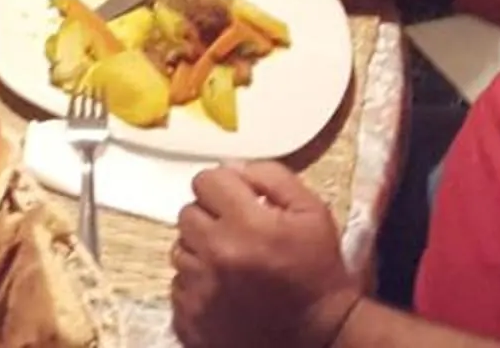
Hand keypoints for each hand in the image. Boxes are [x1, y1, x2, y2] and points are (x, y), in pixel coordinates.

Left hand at [171, 163, 362, 347]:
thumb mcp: (312, 212)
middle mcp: (215, 254)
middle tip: (237, 234)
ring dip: (201, 250)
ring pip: (180, 249)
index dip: (224, 187)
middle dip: (211, 217)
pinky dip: (197, 284)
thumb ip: (272, 177)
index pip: (205, 181)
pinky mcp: (189, 319)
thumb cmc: (319, 271)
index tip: (239, 202)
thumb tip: (232, 167)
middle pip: (188, 213)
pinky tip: (224, 290)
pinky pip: (178, 285)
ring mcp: (199, 290)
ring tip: (231, 263)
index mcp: (246, 224)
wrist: (321, 337)